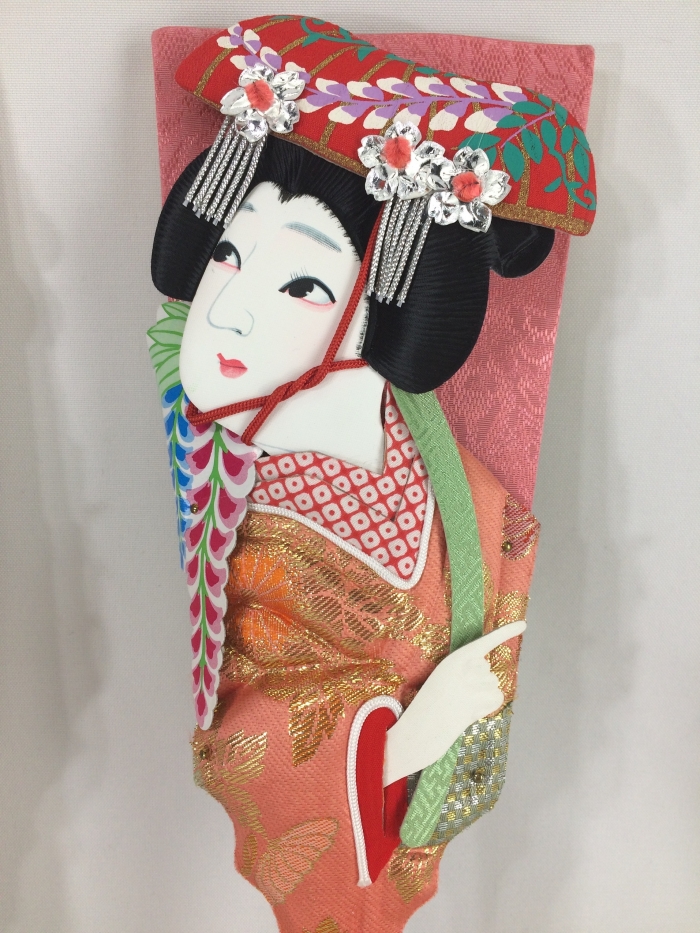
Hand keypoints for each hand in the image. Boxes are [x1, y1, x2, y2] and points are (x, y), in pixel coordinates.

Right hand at [383, 620, 525, 786]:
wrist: (428, 722)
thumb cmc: (434, 698)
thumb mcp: (446, 672)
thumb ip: (467, 667)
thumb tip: (490, 677)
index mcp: (459, 656)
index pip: (488, 640)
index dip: (507, 631)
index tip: (523, 625)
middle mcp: (473, 666)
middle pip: (487, 669)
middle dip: (478, 680)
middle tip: (458, 693)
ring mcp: (483, 681)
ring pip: (493, 684)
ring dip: (482, 694)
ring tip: (463, 702)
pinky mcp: (491, 697)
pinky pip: (497, 697)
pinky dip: (489, 705)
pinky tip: (472, 709)